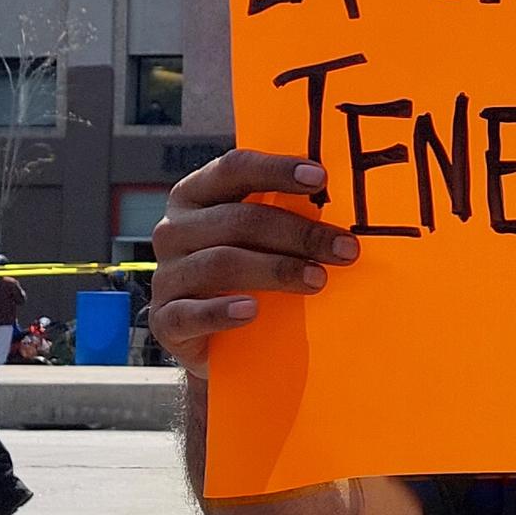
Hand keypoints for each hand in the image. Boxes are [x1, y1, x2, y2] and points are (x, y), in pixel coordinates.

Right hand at [148, 148, 355, 372]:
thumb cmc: (250, 278)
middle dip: (298, 233)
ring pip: (221, 263)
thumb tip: (350, 205)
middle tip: (345, 249)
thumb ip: (286, 216)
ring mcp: (166, 275)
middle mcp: (175, 230)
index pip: (234, 169)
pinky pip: (191, 313)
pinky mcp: (166, 321)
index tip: (321, 178)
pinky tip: (252, 310)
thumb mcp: (263, 242)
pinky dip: (222, 311)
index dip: (276, 170)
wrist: (221, 345)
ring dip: (275, 270)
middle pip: (238, 220)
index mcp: (196, 195)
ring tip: (318, 280)